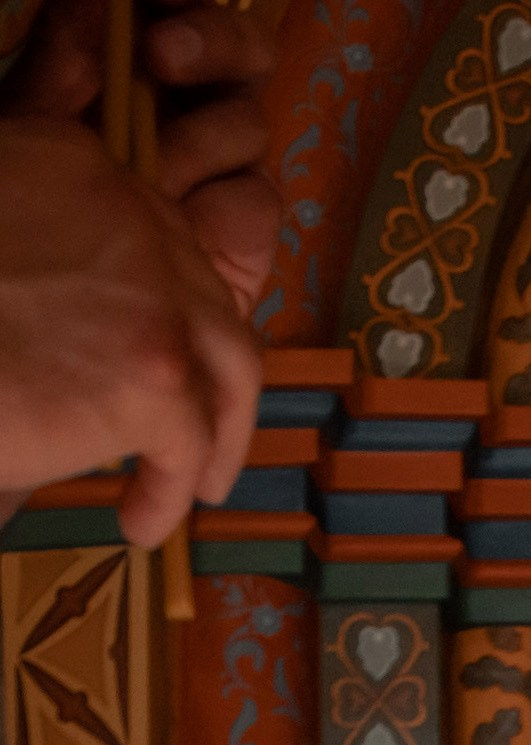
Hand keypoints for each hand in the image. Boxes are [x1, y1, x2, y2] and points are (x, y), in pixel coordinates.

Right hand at [0, 119, 259, 542]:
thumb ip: (34, 236)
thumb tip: (70, 319)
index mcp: (78, 164)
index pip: (157, 238)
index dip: (169, 306)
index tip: (160, 354)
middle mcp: (131, 215)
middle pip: (206, 299)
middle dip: (211, 373)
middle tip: (198, 429)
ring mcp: (152, 296)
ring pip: (226, 370)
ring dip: (217, 435)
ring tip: (194, 486)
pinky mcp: (154, 377)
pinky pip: (189, 446)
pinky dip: (171, 493)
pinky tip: (138, 523)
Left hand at [7, 0, 280, 312]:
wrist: (63, 309)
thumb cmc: (37, 206)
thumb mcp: (39, 113)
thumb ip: (70, 48)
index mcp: (142, 62)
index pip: (183, 9)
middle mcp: (194, 106)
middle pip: (248, 51)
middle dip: (214, 42)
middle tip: (161, 55)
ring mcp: (225, 168)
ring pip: (249, 124)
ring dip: (196, 142)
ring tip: (146, 180)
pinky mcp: (245, 231)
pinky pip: (254, 200)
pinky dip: (216, 209)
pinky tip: (178, 227)